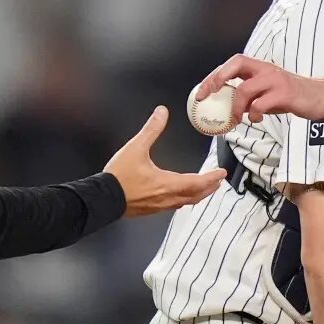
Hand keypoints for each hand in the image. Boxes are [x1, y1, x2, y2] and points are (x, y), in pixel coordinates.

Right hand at [105, 106, 225, 216]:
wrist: (102, 198)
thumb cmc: (119, 177)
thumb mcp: (136, 148)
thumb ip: (151, 129)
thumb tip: (161, 113)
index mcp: (168, 183)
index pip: (198, 182)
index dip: (212, 177)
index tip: (221, 173)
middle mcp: (167, 198)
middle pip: (195, 196)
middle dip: (209, 188)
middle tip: (217, 182)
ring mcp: (159, 206)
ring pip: (185, 202)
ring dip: (197, 195)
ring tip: (202, 189)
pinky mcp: (150, 210)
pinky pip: (173, 206)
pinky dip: (183, 199)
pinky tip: (178, 196)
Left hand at [195, 55, 323, 121]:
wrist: (320, 98)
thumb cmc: (291, 97)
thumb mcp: (267, 93)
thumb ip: (248, 97)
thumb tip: (228, 107)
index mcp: (260, 68)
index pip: (233, 63)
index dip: (215, 74)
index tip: (202, 91)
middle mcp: (267, 70)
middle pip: (237, 64)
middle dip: (218, 78)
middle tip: (208, 95)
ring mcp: (276, 80)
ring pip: (245, 89)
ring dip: (235, 106)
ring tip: (236, 118)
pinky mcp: (285, 94)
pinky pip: (261, 104)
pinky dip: (253, 114)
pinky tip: (256, 119)